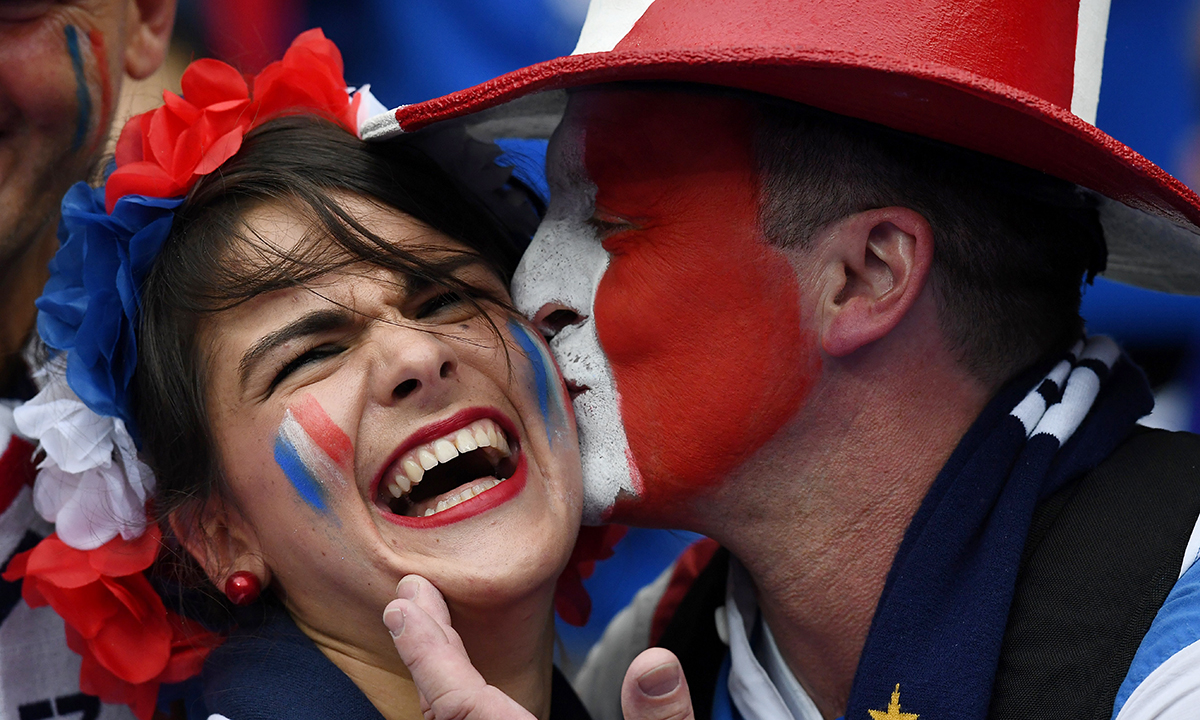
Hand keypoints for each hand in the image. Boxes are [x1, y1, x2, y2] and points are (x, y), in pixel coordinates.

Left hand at [383, 574, 694, 719]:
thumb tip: (656, 662)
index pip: (463, 706)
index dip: (430, 653)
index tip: (406, 604)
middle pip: (447, 716)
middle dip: (426, 654)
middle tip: (406, 602)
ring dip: (438, 680)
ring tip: (429, 632)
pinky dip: (456, 707)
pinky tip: (464, 690)